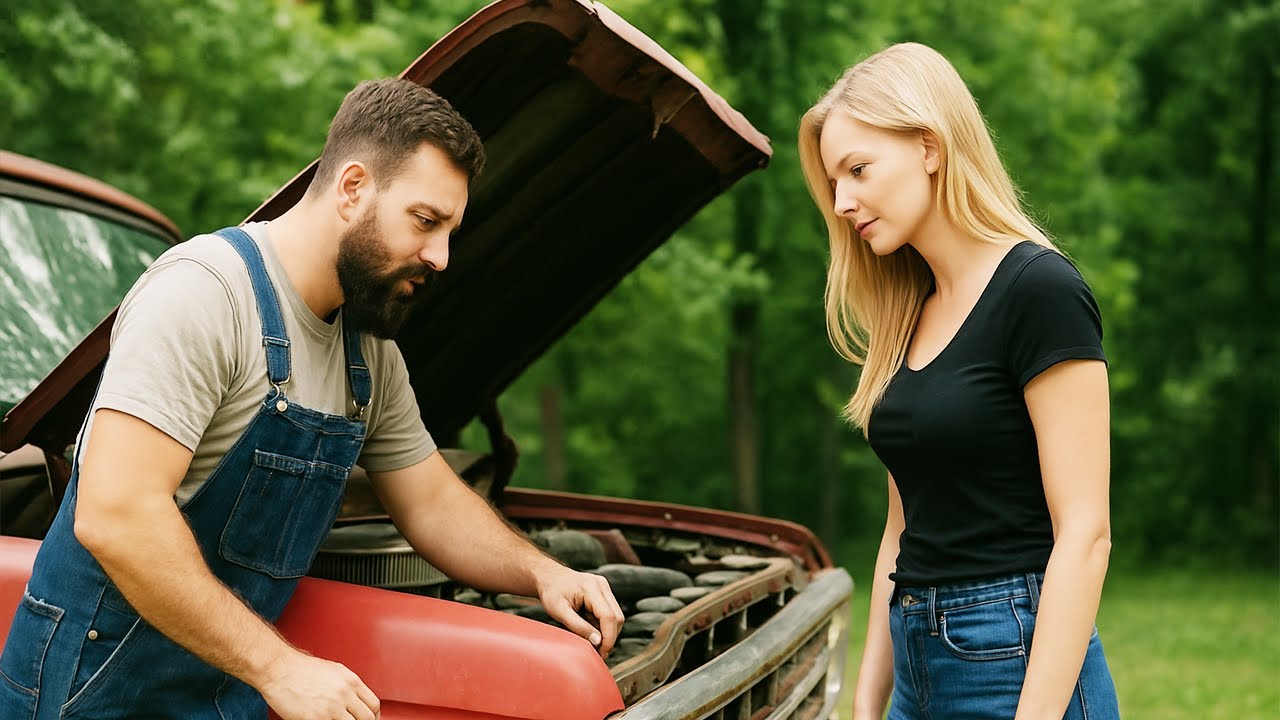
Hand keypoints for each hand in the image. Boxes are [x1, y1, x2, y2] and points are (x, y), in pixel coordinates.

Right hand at [258, 650, 380, 719]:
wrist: (279, 669)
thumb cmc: (302, 668)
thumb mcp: (334, 671)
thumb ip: (348, 686)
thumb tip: (356, 701)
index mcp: (351, 681)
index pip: (373, 704)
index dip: (373, 716)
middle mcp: (344, 694)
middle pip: (366, 718)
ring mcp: (331, 708)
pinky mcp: (316, 718)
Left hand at [536, 566, 623, 657]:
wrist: (549, 577)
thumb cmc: (551, 592)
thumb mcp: (559, 612)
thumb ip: (578, 626)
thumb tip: (598, 642)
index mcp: (591, 587)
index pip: (609, 616)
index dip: (608, 638)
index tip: (602, 653)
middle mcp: (602, 585)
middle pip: (617, 617)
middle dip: (609, 638)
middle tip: (597, 652)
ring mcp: (604, 588)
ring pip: (616, 616)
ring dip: (606, 632)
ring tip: (589, 638)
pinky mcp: (604, 592)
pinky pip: (610, 613)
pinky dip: (603, 625)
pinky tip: (590, 628)